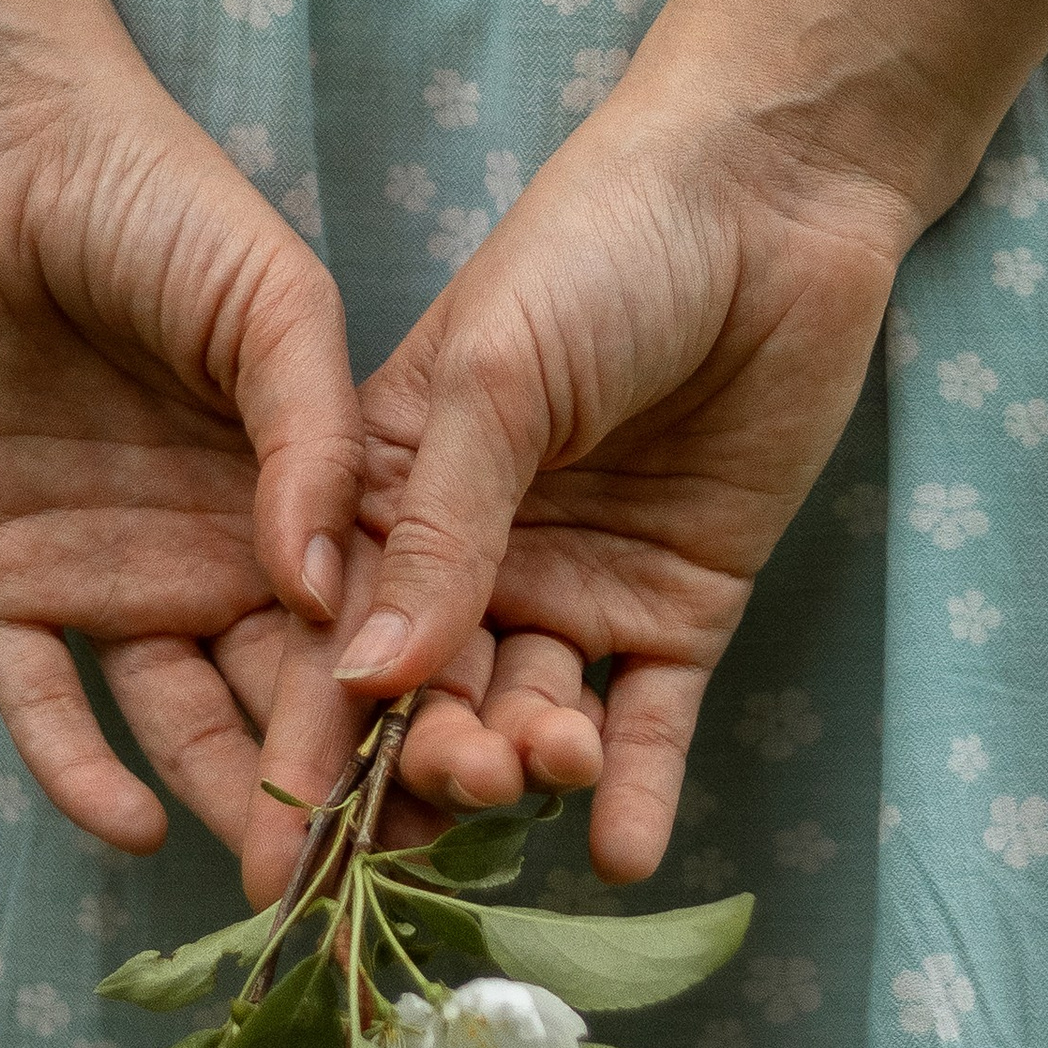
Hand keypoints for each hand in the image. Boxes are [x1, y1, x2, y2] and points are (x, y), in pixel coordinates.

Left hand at [0, 0, 361, 856]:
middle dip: (328, 788)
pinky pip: (41, 703)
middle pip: (285, 700)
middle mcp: (217, 562)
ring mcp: (112, 580)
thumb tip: (326, 599)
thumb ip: (313, 445)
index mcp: (302, 501)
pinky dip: (77, 769)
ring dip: (220, 794)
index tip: (462, 787)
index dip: (411, 706)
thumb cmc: (152, 198)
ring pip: (177, 718)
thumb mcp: (273, 307)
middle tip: (373, 875)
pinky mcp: (4, 583)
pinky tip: (132, 825)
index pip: (367, 628)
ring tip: (268, 874)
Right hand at [241, 46, 924, 897]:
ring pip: (533, 716)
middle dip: (429, 762)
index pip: (332, 640)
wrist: (771, 196)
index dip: (305, 744)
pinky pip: (651, 721)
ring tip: (548, 765)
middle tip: (453, 785)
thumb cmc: (600, 246)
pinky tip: (621, 851)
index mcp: (386, 496)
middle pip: (430, 701)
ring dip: (532, 761)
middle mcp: (470, 562)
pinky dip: (636, 786)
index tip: (276, 849)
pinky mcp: (678, 610)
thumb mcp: (494, 378)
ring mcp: (575, 590)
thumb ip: (435, 532)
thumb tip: (364, 681)